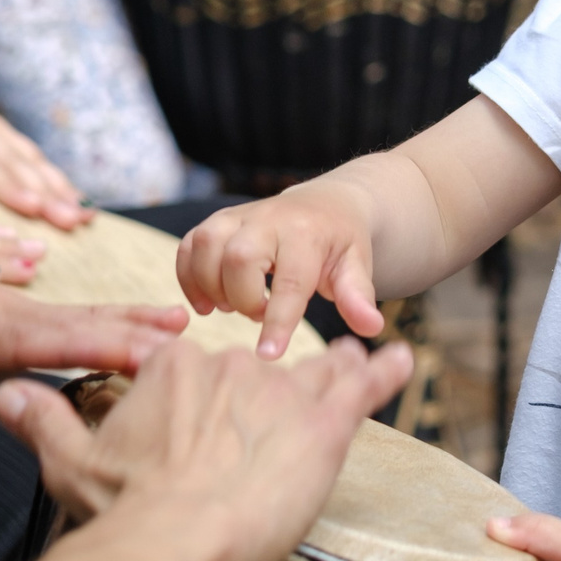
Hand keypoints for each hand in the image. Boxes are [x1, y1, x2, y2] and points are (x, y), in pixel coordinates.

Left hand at [0, 64, 88, 229]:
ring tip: (84, 220)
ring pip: (28, 159)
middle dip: (44, 191)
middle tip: (72, 223)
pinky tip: (80, 209)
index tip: (31, 208)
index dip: (3, 184)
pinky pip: (33, 159)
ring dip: (58, 188)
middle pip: (9, 161)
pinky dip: (58, 182)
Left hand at [0, 284, 187, 436]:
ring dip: (134, 321)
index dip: (88, 341)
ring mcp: (13, 302)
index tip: (137, 352)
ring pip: (83, 312)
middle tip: (187, 344)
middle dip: (128, 330)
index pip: (33, 336)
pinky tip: (164, 329)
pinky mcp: (26, 313)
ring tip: (188, 329)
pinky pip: (80, 316)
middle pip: (72, 318)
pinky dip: (123, 320)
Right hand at [0, 334, 412, 538]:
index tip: (200, 422)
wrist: (175, 545)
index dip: (201, 396)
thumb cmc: (125, 512)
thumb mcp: (70, 462)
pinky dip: (386, 371)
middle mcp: (232, 366)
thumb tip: (4, 394)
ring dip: (333, 367)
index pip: (195, 364)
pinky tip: (405, 358)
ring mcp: (282, 392)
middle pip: (258, 369)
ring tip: (350, 361)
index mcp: (176, 368)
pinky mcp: (324, 425)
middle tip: (265, 433)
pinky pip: (364, 387)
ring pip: (315, 370)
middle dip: (264, 396)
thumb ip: (41, 420)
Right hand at [177, 182, 386, 356]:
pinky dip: (188, 277)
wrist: (326, 205)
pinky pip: (188, 245)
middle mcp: (268, 218)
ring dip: (211, 287)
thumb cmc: (341, 245)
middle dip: (242, 299)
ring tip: (231, 307)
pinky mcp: (217, 221)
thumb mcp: (357, 267)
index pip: (289, 280)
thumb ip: (358, 296)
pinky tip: (206, 302)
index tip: (268, 354)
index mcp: (307, 233)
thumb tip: (372, 327)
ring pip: (206, 246)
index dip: (277, 320)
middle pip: (237, 258)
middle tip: (259, 313)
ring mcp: (238, 216)